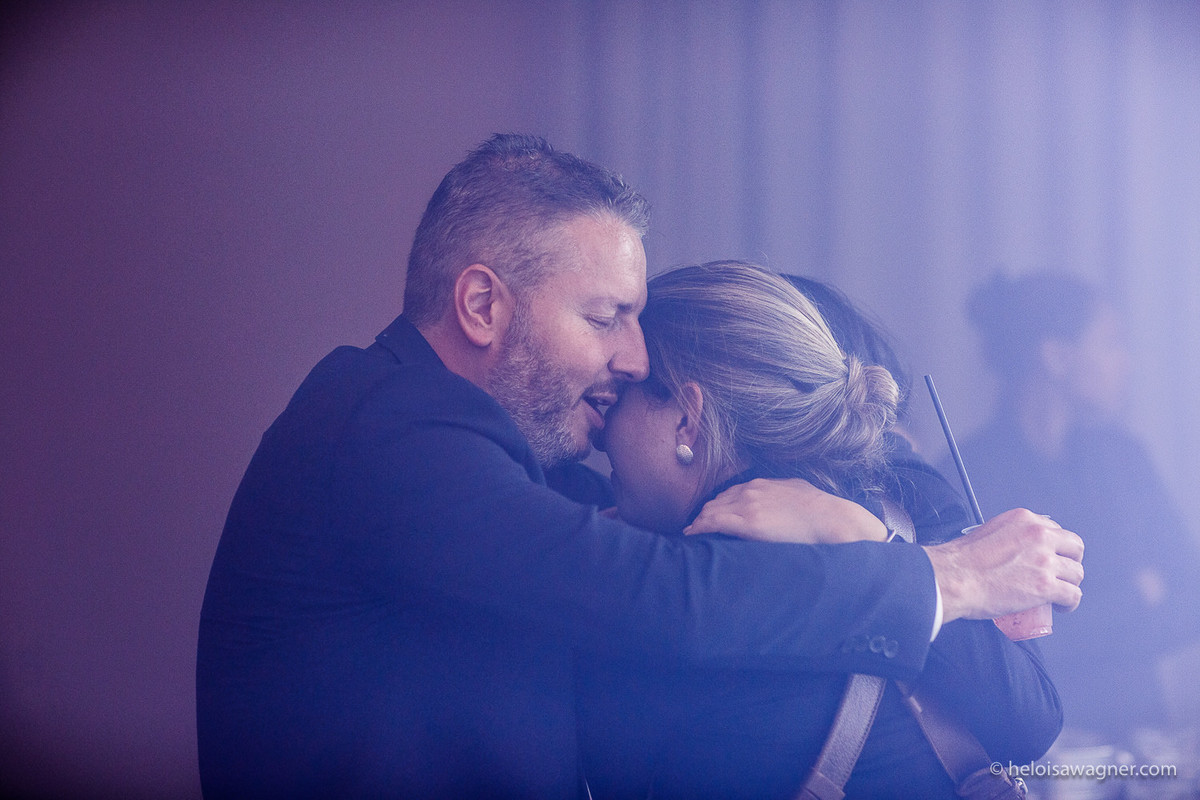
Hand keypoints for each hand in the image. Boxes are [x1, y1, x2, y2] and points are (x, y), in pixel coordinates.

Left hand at [683, 477, 887, 543]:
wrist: (831, 518)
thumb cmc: (821, 510)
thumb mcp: (797, 491)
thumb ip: (782, 494)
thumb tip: (782, 501)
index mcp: (762, 483)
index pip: (730, 493)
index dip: (719, 505)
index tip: (712, 514)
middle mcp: (750, 490)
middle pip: (717, 501)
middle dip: (706, 513)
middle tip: (698, 526)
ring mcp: (748, 505)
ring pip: (712, 511)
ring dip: (701, 522)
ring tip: (693, 532)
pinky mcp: (748, 522)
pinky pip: (714, 523)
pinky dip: (700, 528)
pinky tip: (692, 535)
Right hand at [923, 508, 1083, 622]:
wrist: (953, 579)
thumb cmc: (961, 561)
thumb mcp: (987, 532)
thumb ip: (1007, 536)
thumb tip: (1014, 550)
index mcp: (1024, 520)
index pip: (1056, 530)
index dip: (1055, 547)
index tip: (1051, 557)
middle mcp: (1038, 536)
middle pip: (1074, 548)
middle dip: (1070, 562)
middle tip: (1060, 573)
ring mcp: (1044, 561)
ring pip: (1077, 573)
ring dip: (1069, 584)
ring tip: (1059, 592)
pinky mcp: (1046, 586)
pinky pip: (1073, 595)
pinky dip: (1070, 603)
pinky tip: (1062, 606)